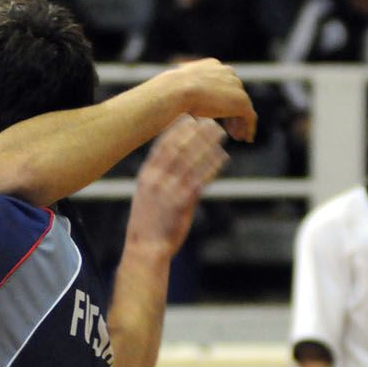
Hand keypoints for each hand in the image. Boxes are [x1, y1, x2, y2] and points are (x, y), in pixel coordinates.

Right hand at [128, 116, 227, 254]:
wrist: (145, 249)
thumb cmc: (146, 225)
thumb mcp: (144, 197)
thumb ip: (157, 180)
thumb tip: (170, 166)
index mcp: (146, 176)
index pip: (161, 146)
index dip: (176, 129)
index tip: (188, 117)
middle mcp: (157, 179)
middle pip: (178, 148)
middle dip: (195, 131)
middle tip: (209, 120)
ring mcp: (170, 190)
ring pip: (192, 160)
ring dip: (207, 143)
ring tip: (220, 133)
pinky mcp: (183, 202)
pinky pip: (201, 178)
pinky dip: (212, 165)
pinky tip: (222, 157)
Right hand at [169, 59, 256, 142]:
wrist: (177, 90)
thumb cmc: (171, 91)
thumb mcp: (179, 86)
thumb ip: (186, 90)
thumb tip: (178, 98)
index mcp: (213, 66)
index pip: (224, 83)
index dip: (223, 100)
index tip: (220, 115)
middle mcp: (227, 72)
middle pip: (236, 94)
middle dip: (233, 112)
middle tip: (230, 129)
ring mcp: (236, 87)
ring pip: (243, 106)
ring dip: (240, 122)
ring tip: (237, 136)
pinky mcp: (241, 101)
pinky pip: (250, 116)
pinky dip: (249, 128)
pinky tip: (246, 139)